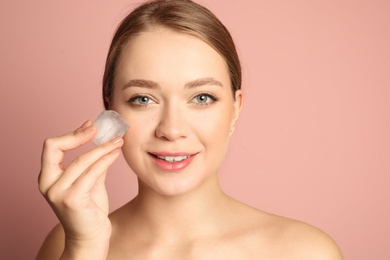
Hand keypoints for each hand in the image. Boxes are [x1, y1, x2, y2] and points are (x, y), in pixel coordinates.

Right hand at [38, 120, 123, 257]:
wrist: (92, 237)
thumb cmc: (90, 209)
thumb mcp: (89, 181)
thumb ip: (92, 163)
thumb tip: (104, 140)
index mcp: (48, 177)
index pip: (52, 147)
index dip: (71, 134)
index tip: (90, 126)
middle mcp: (47, 184)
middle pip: (56, 148)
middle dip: (79, 135)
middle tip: (100, 128)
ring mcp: (58, 193)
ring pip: (81, 160)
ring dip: (102, 147)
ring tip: (118, 140)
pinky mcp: (72, 200)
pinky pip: (92, 172)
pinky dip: (106, 159)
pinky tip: (116, 153)